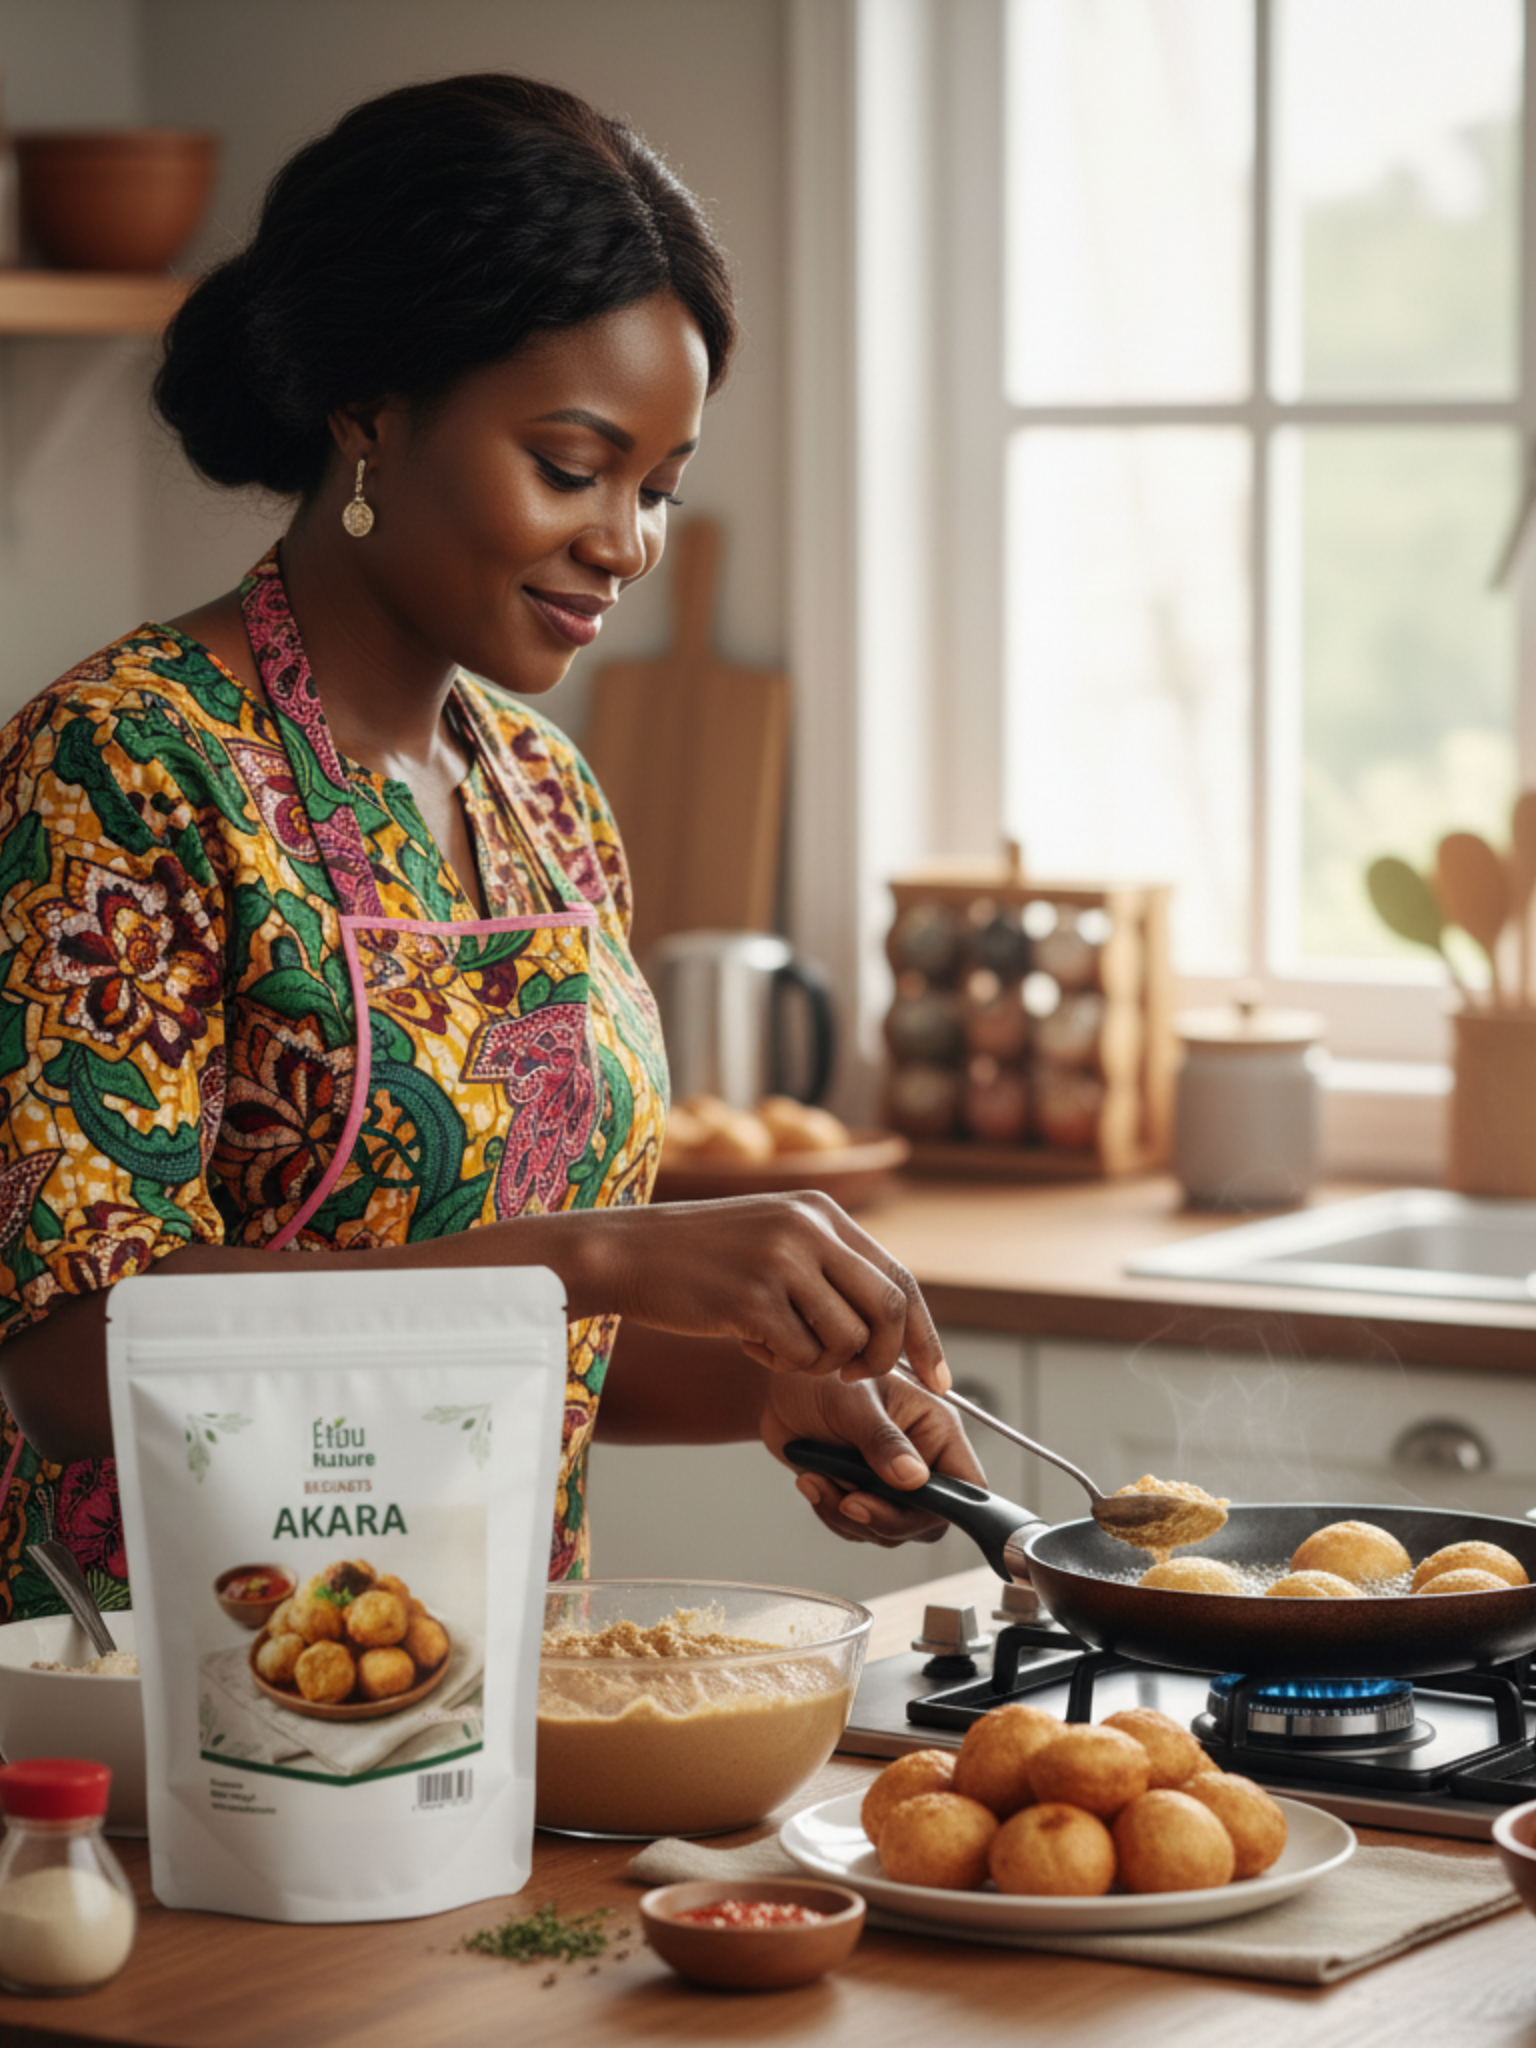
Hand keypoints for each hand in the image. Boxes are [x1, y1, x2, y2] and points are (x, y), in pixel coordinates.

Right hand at [588, 1191, 950, 1393]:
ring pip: (845, 1340)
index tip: (938, 1378)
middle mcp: (810, 1229)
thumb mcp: (775, 1237)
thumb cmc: (701, 1257)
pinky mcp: (751, 1298)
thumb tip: (890, 1323)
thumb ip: (828, 1266)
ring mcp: (781, 1261)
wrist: (627, 1251)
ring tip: (777, 1345)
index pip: (901, 1279)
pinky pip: (799, 1356)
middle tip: (851, 1377)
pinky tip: (747, 1342)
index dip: (925, 1335)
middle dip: (881, 1359)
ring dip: (819, 1363)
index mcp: (823, 1213)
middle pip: (887, 1310)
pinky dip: (779, 1365)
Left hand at [757, 1370, 986, 1546]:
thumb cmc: (822, 1379)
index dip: (951, 1506)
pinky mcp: (862, 1494)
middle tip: (849, 1502)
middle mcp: (920, 1458)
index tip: (912, 1511)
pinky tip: (812, 1480)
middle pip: (929, 1517)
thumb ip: (883, 1441)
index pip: (966, 1483)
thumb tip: (914, 1479)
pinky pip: (859, 1528)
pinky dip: (832, 1513)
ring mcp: (890, 1480)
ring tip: (817, 1478)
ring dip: (849, 1517)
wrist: (780, 1390)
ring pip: (890, 1529)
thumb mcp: (854, 1404)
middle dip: (885, 1518)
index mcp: (935, 1428)